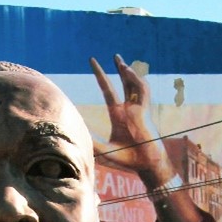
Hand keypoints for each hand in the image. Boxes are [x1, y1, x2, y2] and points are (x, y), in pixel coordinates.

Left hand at [89, 55, 167, 176]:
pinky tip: (129, 73)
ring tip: (121, 63)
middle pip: (124, 83)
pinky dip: (137, 81)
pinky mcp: (145, 111)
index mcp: (118, 115)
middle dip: (120, 69)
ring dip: (129, 73)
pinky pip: (143, 92)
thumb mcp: (104, 150)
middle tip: (115, 55)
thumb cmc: (127, 159)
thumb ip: (92, 142)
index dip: (102, 77)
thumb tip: (76, 137)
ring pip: (135, 85)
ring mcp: (138, 109)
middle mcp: (129, 109)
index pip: (108, 91)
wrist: (145, 165)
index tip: (94, 62)